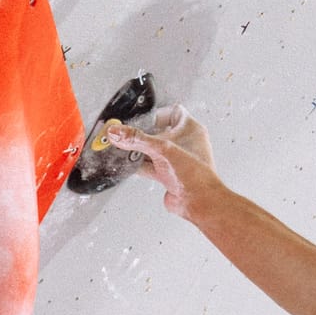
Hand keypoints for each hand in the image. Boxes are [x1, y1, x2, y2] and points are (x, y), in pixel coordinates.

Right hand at [103, 103, 216, 222]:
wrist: (199, 202)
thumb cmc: (195, 174)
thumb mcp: (162, 149)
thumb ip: (137, 139)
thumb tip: (117, 131)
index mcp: (190, 129)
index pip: (173, 112)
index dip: (156, 113)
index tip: (140, 118)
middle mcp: (184, 143)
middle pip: (159, 132)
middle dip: (142, 134)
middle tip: (127, 134)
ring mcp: (176, 159)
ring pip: (153, 150)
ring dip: (139, 151)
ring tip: (125, 148)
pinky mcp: (169, 174)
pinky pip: (151, 166)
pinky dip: (139, 165)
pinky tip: (129, 165)